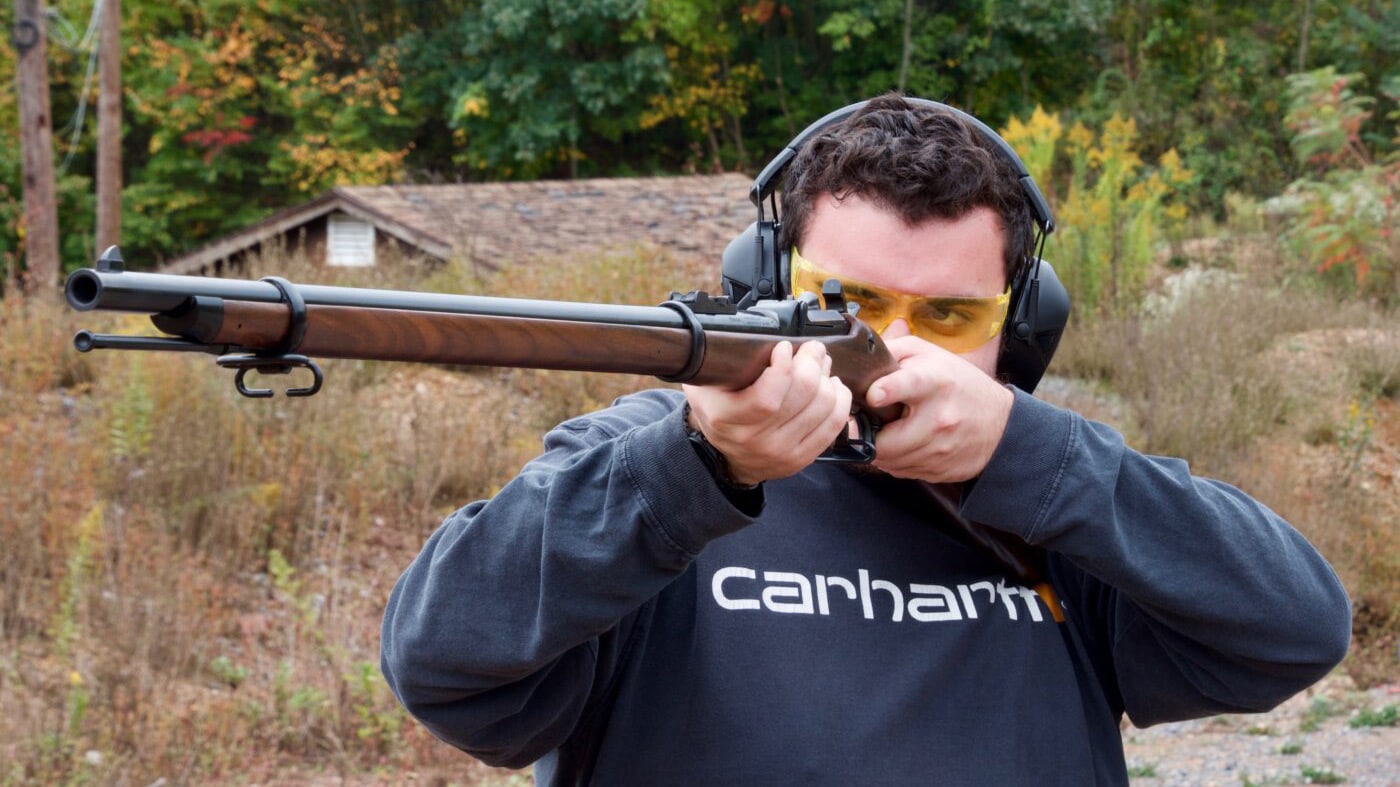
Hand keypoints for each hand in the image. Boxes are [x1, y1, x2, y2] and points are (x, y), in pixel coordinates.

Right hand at [683, 340, 852, 485]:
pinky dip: (840, 399)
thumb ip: (719, 364)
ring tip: (820, 364)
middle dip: (812, 361)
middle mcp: (754, 440)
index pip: (767, 397)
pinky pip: (834, 424)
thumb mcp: (705, 385)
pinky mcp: (801, 458)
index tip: (784, 346)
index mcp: (726, 419)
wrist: (725, 457)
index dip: (783, 366)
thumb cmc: (718, 411)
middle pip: (803, 394)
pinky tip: (832, 385)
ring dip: (826, 377)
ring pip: (823, 406)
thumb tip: (746, 333)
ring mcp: (781, 452)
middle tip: (811, 348)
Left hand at [865, 335, 1013, 482]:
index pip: (910, 385)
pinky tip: (902, 444)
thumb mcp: (930, 355)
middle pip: (887, 440)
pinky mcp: (938, 470)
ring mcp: (939, 449)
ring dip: (879, 447)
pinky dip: (893, 460)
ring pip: (888, 460)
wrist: (1000, 424)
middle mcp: (939, 418)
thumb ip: (893, 351)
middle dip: (867, 433)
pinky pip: (900, 471)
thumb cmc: (960, 384)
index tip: (873, 395)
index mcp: (936, 382)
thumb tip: (859, 360)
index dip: (887, 390)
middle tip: (864, 422)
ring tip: (886, 431)